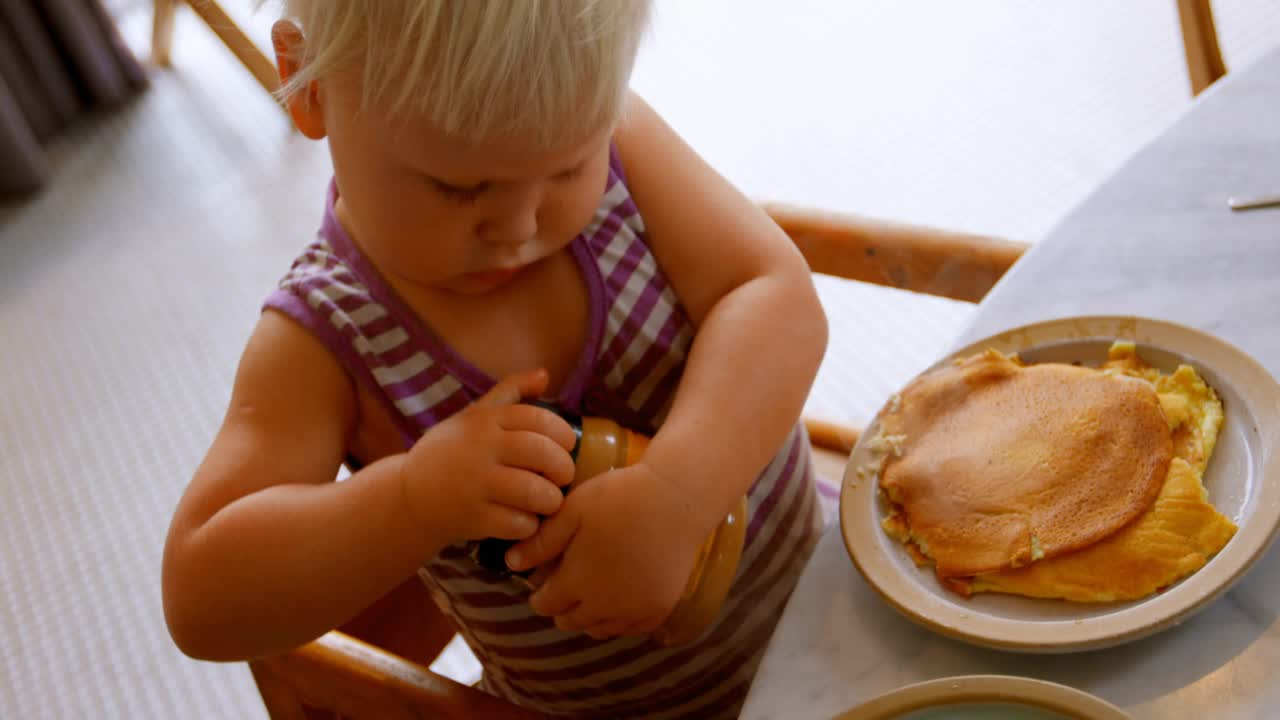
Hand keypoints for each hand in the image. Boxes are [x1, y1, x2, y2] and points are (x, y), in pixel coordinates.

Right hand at [398, 369, 576, 544]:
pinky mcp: (472, 518)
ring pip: (534, 492)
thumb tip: (544, 374)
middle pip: (542, 454)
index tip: (567, 445)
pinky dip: (529, 525)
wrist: (409, 496)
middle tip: (563, 477)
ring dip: (551, 500)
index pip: (538, 419)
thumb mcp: (474, 416)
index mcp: (484, 421)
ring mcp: (474, 484)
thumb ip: (510, 392)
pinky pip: (518, 523)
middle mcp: (480, 449)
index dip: (563, 433)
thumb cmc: (451, 452)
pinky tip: (525, 520)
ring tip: (549, 501)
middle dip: (563, 468)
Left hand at [505, 462, 710, 639]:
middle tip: (565, 583)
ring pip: (599, 629)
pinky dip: (619, 619)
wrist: (676, 499)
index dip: (539, 594)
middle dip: (562, 606)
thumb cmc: (619, 497)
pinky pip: (630, 628)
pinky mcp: (659, 609)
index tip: (542, 580)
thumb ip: (541, 541)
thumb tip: (510, 563)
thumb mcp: (573, 511)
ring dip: (589, 615)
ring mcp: (635, 610)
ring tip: (592, 589)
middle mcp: (605, 605)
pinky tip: (619, 595)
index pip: (546, 604)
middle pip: (571, 621)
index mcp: (578, 581)